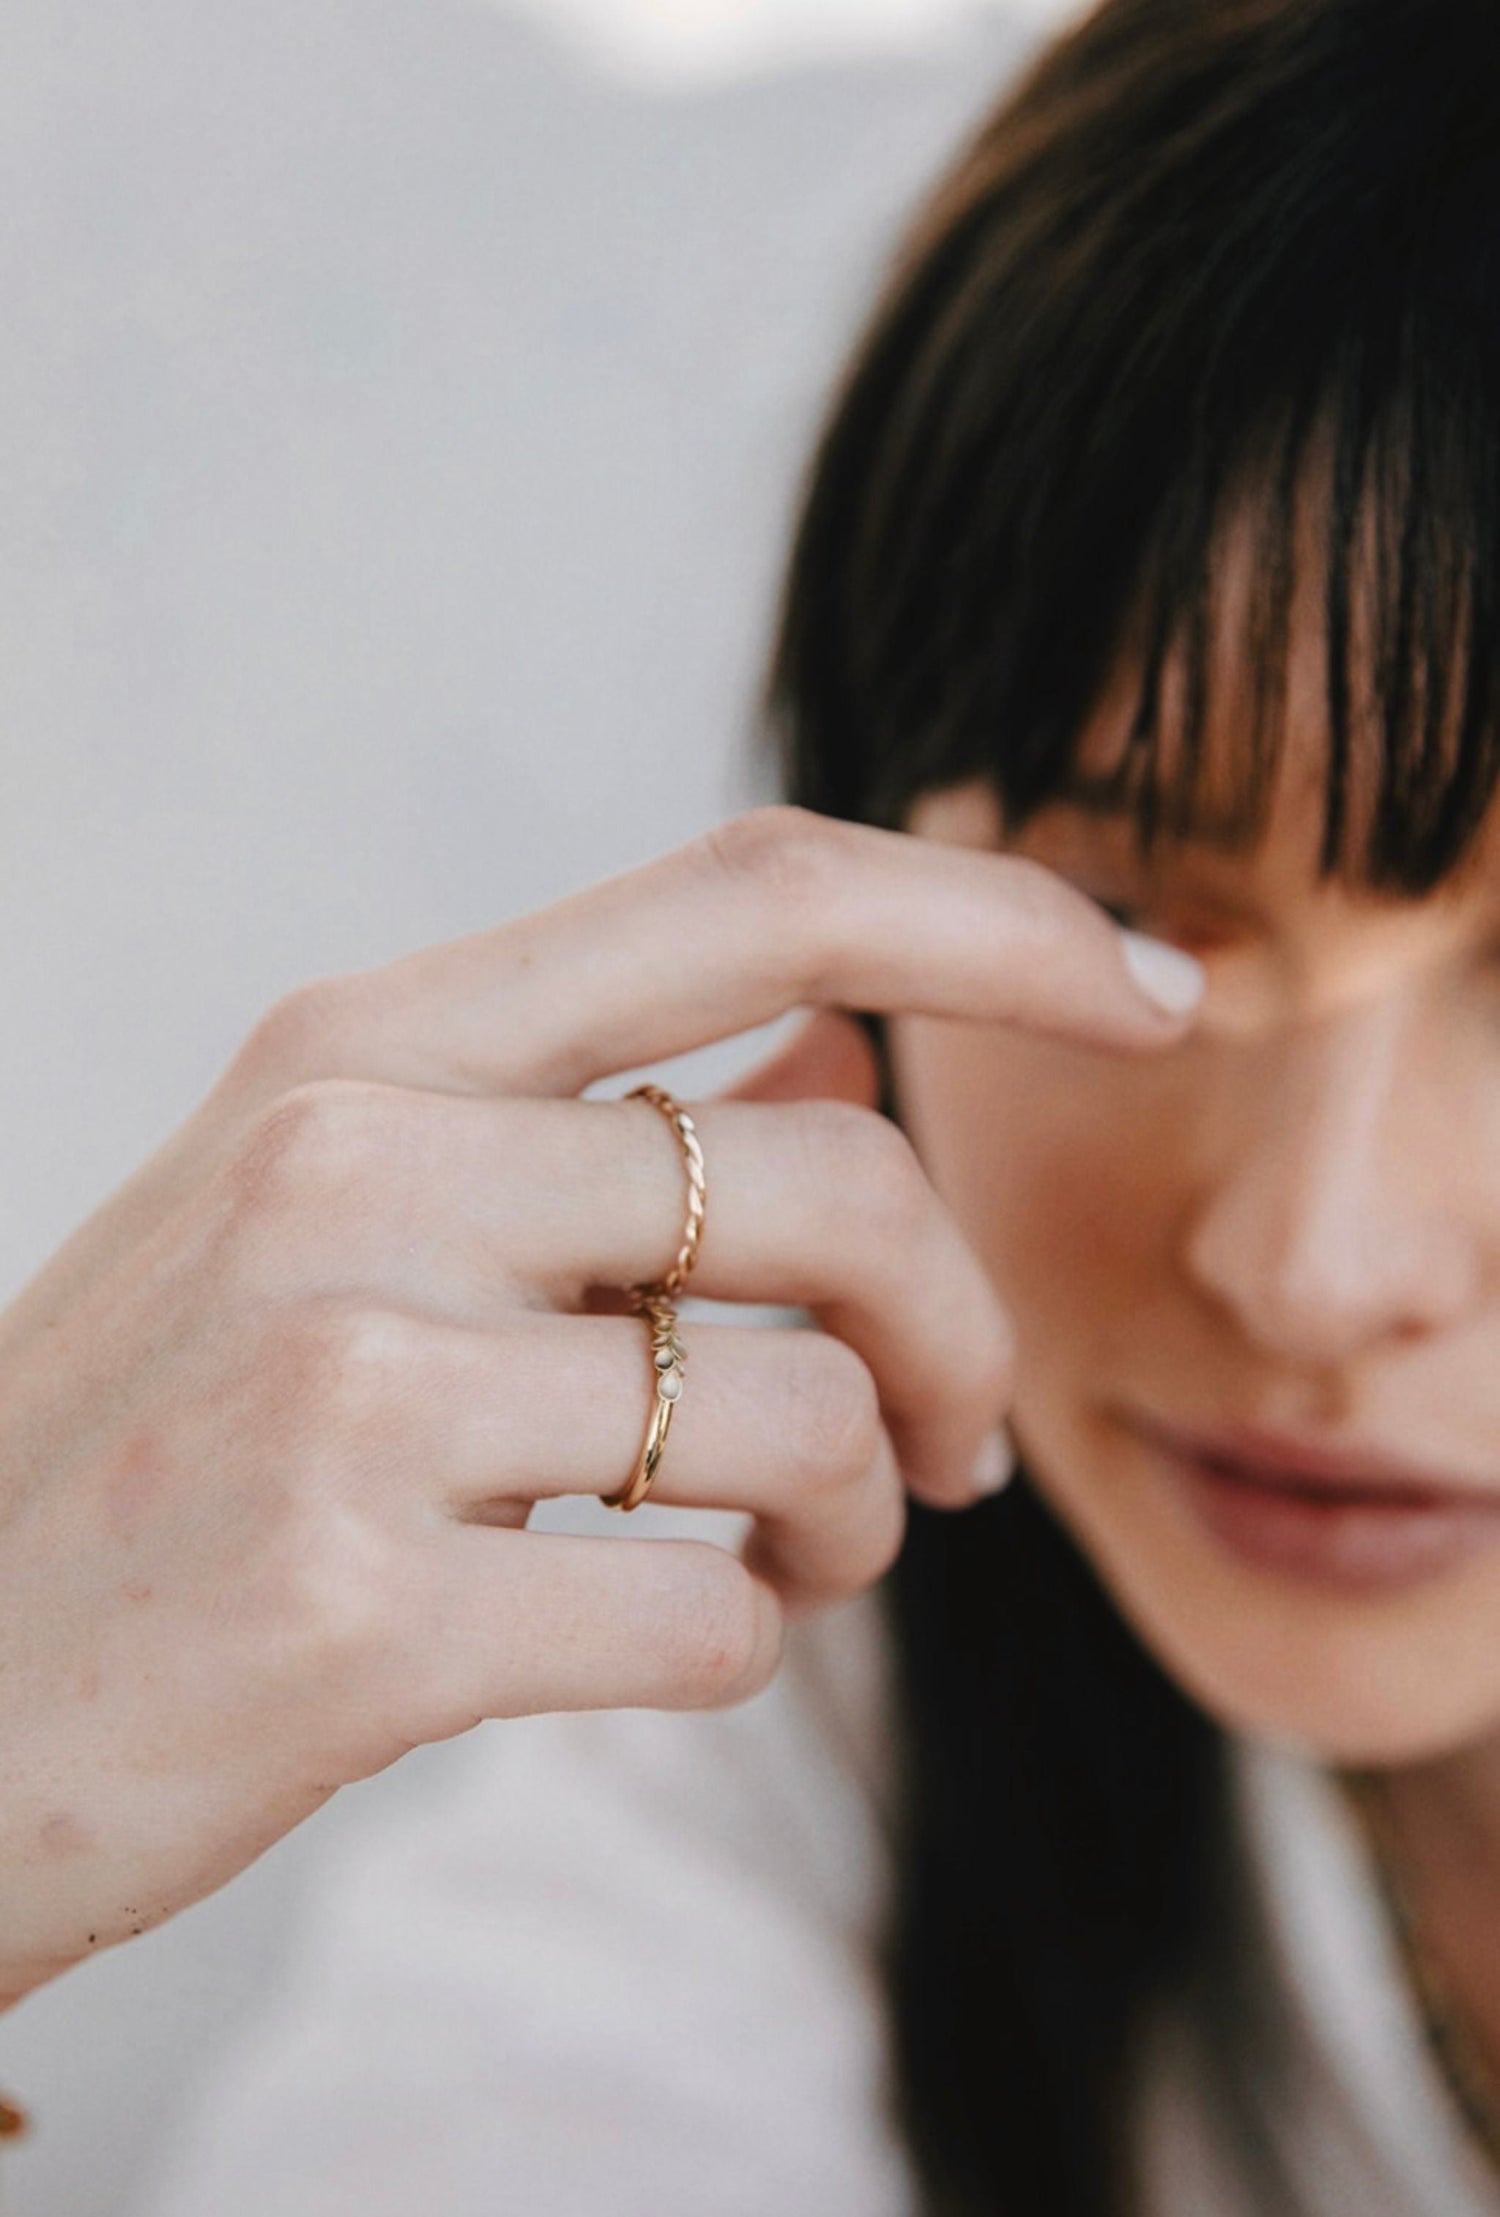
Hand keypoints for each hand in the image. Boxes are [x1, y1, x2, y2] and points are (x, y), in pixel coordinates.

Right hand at [0, 805, 1198, 2003]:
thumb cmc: (151, 1436)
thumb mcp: (338, 1213)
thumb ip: (600, 1119)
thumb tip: (856, 1051)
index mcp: (362, 1047)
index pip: (756, 888)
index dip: (995, 916)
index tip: (1149, 980)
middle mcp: (355, 1171)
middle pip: (846, 1191)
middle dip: (969, 1331)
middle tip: (959, 1441)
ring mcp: (349, 1390)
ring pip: (811, 1427)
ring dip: (859, 1520)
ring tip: (800, 1556)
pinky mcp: (360, 1617)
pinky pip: (717, 1625)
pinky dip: (751, 1643)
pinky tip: (675, 1635)